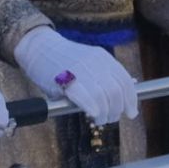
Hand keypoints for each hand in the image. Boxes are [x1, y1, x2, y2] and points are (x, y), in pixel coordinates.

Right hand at [14, 27, 137, 122]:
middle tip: (110, 118)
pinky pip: (84, 96)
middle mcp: (94, 61)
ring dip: (104, 113)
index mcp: (102, 57)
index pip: (124, 81)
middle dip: (116, 110)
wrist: (38, 48)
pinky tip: (92, 113)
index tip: (131, 113)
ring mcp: (79, 69)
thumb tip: (126, 95)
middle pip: (115, 91)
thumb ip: (104, 77)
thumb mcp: (88, 63)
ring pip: (102, 96)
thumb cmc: (63, 61)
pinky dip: (92, 107)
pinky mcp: (64, 79)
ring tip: (98, 119)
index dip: (131, 100)